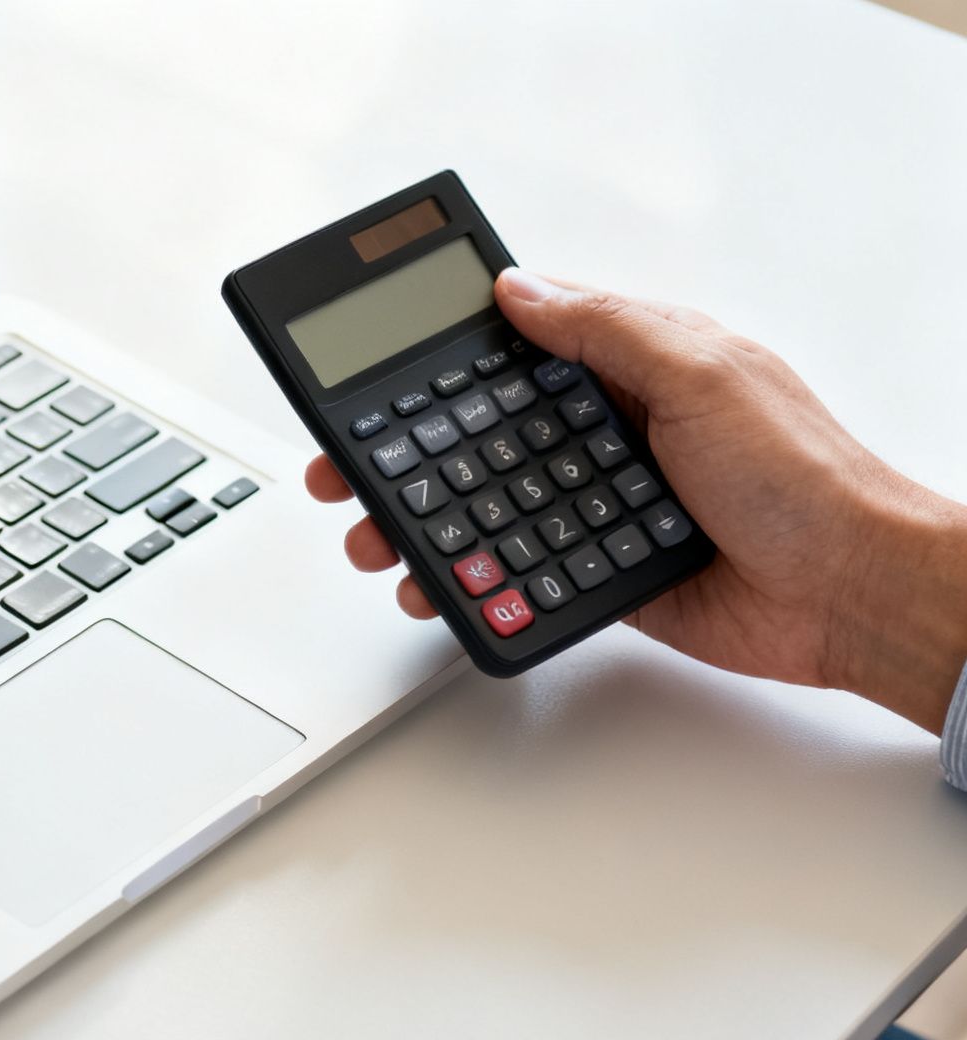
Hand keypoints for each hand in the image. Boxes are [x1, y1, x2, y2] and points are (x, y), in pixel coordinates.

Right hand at [307, 268, 966, 731]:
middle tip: (342, 472)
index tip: (369, 374)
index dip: (438, 358)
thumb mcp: (701, 373)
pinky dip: (471, 582)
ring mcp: (601, 502)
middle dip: (400, 453)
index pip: (513, 347)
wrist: (854, 594)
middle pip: (479, 435)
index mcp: (632, 367)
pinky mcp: (603, 570)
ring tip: (374, 538)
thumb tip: (520, 289)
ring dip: (420, 523)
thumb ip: (605, 329)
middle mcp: (609, 431)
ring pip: (487, 506)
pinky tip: (436, 587)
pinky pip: (519, 571)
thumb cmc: (805, 476)